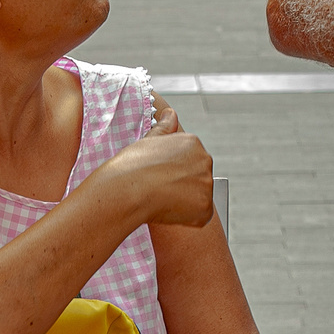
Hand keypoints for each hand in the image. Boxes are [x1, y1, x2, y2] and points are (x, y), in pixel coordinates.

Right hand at [93, 108, 214, 227]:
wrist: (125, 190)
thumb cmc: (131, 167)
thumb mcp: (148, 140)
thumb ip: (164, 128)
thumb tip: (171, 113)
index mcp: (193, 142)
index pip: (190, 163)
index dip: (172, 174)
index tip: (157, 177)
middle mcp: (205, 159)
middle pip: (197, 180)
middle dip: (181, 188)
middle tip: (158, 191)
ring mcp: (207, 183)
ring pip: (198, 199)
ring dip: (183, 204)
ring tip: (161, 201)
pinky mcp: (205, 206)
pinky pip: (199, 218)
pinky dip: (186, 220)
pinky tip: (167, 213)